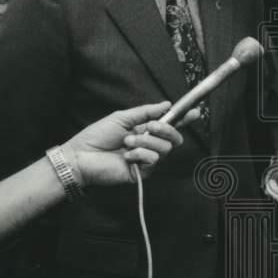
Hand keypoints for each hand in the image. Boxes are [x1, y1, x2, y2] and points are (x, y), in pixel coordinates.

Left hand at [62, 102, 198, 186]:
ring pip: (165, 148)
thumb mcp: (122, 117)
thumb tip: (166, 104)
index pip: (169, 125)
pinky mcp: (142, 173)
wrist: (81, 156)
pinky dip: (141, 154)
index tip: (195, 112)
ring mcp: (146, 160)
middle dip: (166, 130)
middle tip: (151, 126)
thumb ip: (146, 112)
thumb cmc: (97, 136)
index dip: (183, 119)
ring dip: (146, 142)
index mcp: (145, 130)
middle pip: (174, 138)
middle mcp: (149, 145)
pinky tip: (127, 156)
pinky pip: (154, 160)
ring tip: (127, 142)